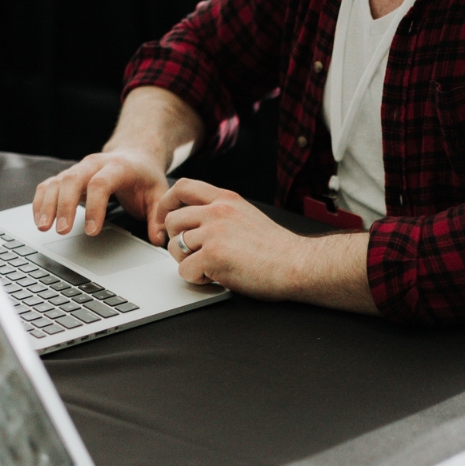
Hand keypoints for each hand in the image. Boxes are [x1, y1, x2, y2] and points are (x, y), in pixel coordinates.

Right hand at [33, 149, 169, 243]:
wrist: (135, 155)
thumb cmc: (145, 177)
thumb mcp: (159, 194)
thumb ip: (158, 217)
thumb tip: (159, 240)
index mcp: (119, 167)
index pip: (101, 184)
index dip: (95, 207)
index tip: (92, 231)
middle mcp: (95, 164)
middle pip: (73, 180)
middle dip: (65, 206)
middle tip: (62, 231)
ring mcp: (79, 168)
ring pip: (57, 181)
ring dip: (48, 204)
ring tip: (44, 227)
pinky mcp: (68, 175)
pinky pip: (48, 184)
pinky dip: (41, 200)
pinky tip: (39, 219)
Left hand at [157, 179, 309, 300]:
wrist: (298, 265)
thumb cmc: (279, 249)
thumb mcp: (248, 216)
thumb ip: (223, 214)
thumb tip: (198, 224)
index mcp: (227, 200)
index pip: (184, 187)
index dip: (168, 203)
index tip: (166, 218)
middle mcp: (218, 212)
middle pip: (173, 219)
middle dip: (176, 240)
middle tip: (191, 254)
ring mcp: (214, 233)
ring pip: (175, 246)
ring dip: (186, 261)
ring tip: (208, 268)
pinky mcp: (213, 257)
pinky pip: (184, 270)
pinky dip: (196, 279)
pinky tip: (214, 278)